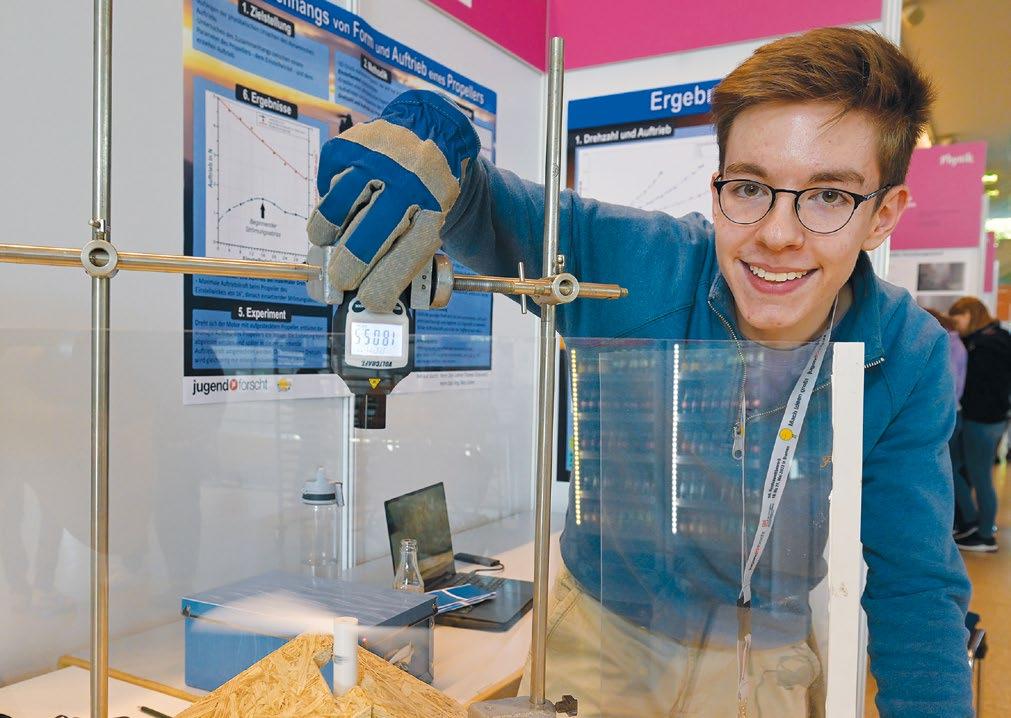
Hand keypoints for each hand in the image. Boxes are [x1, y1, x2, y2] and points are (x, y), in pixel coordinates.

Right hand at [308, 90, 478, 311]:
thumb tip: (365, 295)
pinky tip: (337, 212)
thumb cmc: (431, 191)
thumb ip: (409, 252)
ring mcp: (376, 161)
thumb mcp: (437, 220)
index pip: (405, 258)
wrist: (434, 131)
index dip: (383, 286)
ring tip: (328, 247)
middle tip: (340, 281)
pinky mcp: (351, 146)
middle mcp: (407, 182)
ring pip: (335, 214)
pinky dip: (328, 206)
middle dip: (347, 272)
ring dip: (326, 239)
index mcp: (436, 208)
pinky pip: (327, 187)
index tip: (370, 301)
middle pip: (364, 241)